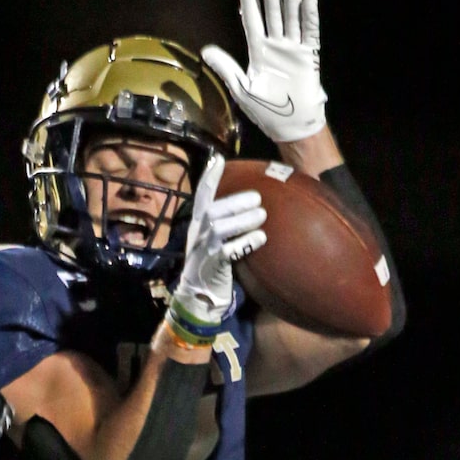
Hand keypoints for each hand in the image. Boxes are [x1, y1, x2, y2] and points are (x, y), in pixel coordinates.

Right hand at [167, 153, 265, 337]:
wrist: (198, 300)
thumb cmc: (212, 268)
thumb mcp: (213, 243)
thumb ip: (224, 225)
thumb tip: (248, 206)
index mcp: (197, 226)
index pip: (201, 197)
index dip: (209, 177)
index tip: (219, 159)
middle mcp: (197, 236)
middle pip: (212, 210)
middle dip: (235, 201)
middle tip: (258, 198)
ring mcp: (202, 252)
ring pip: (219, 228)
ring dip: (242, 220)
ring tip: (262, 215)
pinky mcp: (211, 268)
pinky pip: (227, 252)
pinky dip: (244, 243)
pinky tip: (260, 238)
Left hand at [202, 0, 326, 143]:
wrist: (291, 126)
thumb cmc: (266, 110)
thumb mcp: (241, 88)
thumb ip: (225, 67)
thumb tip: (205, 50)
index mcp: (258, 52)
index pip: (252, 20)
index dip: (249, 0)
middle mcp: (275, 46)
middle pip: (273, 13)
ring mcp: (293, 49)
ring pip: (291, 18)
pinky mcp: (310, 56)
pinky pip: (310, 32)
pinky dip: (309, 17)